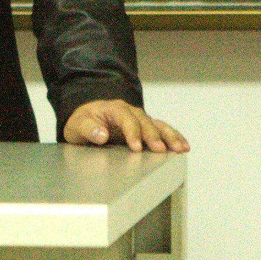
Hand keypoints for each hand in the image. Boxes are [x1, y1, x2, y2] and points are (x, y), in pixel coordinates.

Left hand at [64, 100, 188, 153]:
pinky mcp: (146, 128)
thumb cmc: (83, 122)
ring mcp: (140, 119)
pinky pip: (162, 130)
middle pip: (145, 121)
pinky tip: (183, 146)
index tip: (136, 147)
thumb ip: (88, 128)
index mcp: (113, 108)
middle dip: (153, 136)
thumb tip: (102, 135)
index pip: (125, 118)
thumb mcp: (77, 125)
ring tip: (179, 148)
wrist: (87, 119)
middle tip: (160, 150)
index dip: (132, 132)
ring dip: (169, 136)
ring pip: (157, 125)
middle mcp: (130, 111)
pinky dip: (174, 137)